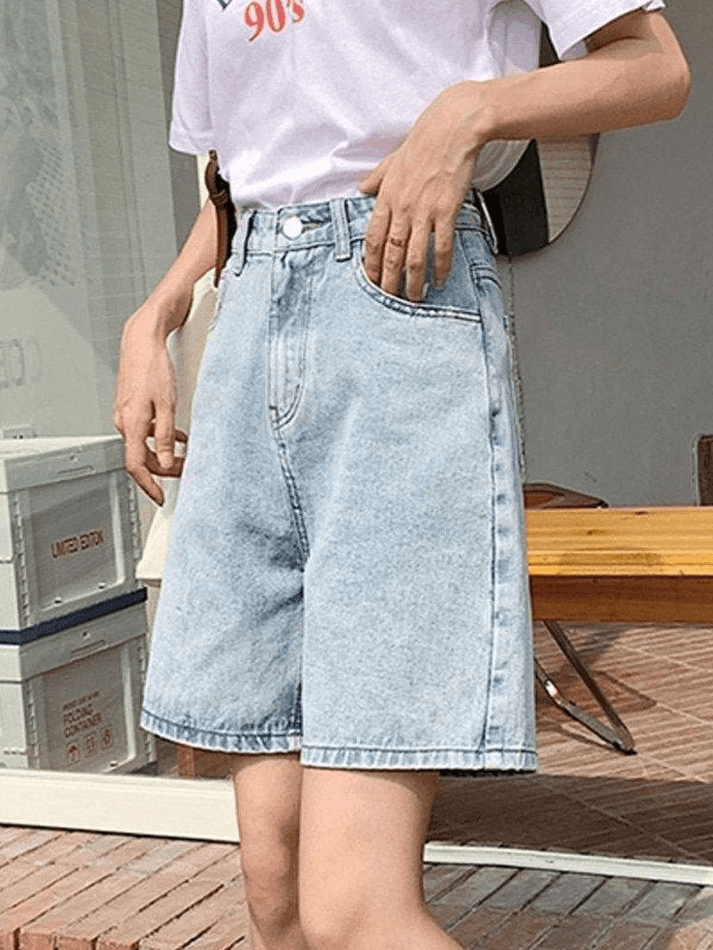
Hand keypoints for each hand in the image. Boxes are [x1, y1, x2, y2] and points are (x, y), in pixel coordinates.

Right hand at [113, 294, 190, 504]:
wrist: (142, 339)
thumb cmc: (153, 365)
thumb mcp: (167, 403)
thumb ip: (166, 436)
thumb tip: (167, 461)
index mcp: (131, 424)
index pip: (136, 466)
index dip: (149, 486)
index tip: (160, 497)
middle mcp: (124, 422)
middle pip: (142, 458)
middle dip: (164, 469)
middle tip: (185, 472)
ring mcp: (127, 415)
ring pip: (144, 445)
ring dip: (165, 453)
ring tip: (186, 455)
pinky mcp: (132, 407)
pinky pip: (146, 432)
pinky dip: (162, 438)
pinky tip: (178, 436)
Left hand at [359, 81, 486, 301]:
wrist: (453, 127)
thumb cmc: (425, 141)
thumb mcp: (391, 159)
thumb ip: (376, 178)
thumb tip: (361, 187)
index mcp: (386, 197)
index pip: (372, 238)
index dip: (370, 263)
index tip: (370, 279)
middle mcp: (402, 207)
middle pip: (390, 254)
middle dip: (388, 281)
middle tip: (389, 298)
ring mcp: (423, 211)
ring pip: (414, 257)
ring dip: (413, 282)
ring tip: (413, 298)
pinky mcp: (446, 211)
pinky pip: (441, 246)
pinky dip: (441, 266)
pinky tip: (440, 279)